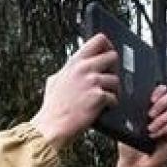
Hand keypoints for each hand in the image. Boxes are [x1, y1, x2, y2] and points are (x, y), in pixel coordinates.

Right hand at [32, 34, 119, 149]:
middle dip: (113, 69)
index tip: (108, 52)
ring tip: (101, 99)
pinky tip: (101, 109)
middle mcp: (84, 69)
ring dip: (111, 91)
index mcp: (74, 63)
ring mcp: (92, 82)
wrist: (51, 127)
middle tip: (107, 80)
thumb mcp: (54, 82)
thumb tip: (74, 67)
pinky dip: (110, 105)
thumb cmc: (52, 108)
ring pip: (115, 80)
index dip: (108, 45)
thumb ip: (68, 71)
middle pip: (113, 56)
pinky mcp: (98, 96)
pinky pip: (114, 97)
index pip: (98, 40)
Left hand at [113, 84, 166, 166]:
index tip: (151, 96)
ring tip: (149, 128)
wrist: (132, 164)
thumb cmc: (128, 146)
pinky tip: (153, 135)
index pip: (160, 93)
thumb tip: (131, 97)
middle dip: (161, 103)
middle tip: (150, 112)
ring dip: (161, 119)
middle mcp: (161, 116)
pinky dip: (163, 129)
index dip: (159, 91)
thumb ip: (132, 111)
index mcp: (150, 110)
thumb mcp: (127, 125)